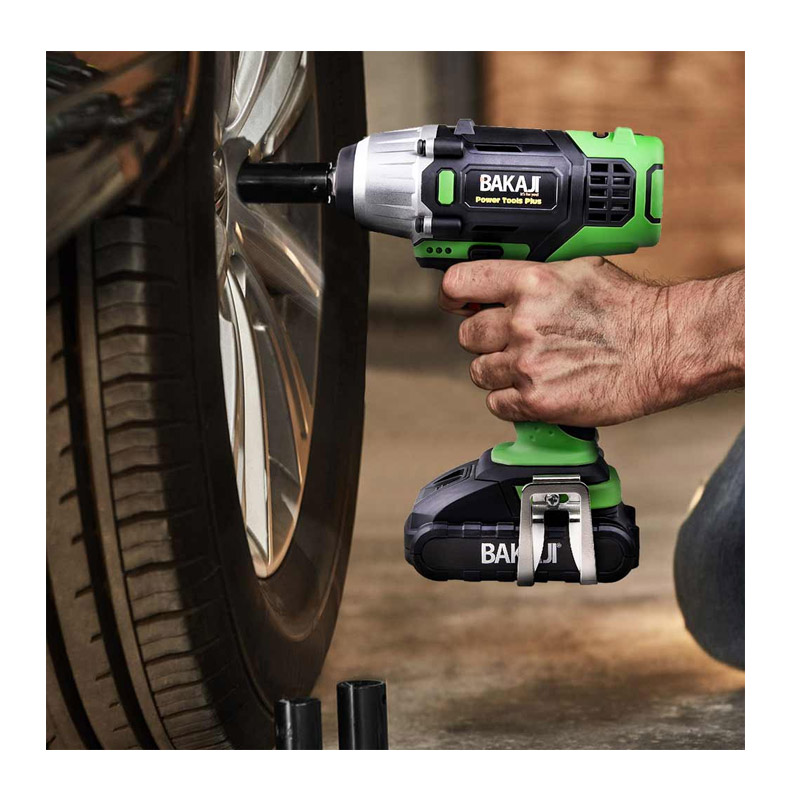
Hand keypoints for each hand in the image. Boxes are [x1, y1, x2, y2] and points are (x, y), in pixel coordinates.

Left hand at [439, 257, 743, 425]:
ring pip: (479, 372)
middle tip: (512, 342)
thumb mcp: (578, 270)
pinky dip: (511, 401)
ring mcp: (527, 363)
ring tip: (531, 367)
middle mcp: (522, 322)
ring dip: (499, 372)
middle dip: (486, 339)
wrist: (664, 347)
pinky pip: (497, 403)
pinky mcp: (536, 399)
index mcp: (530, 283)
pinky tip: (535, 389)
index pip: (459, 284)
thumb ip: (533, 277)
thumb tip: (502, 283)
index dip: (453, 296)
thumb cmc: (629, 309)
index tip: (456, 302)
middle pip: (467, 334)